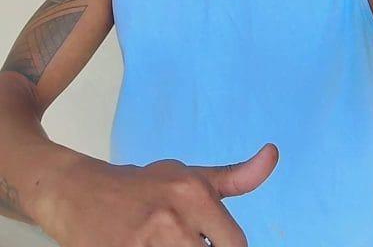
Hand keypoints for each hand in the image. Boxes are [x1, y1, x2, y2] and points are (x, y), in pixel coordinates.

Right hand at [34, 142, 278, 246]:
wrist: (79, 193)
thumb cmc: (143, 186)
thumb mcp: (190, 176)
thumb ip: (236, 176)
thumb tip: (274, 154)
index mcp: (192, 193)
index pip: (236, 246)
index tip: (214, 245)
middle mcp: (171, 217)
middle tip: (185, 242)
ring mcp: (143, 243)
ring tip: (167, 244)